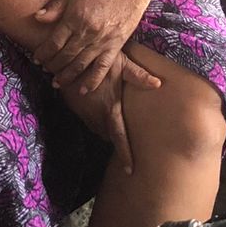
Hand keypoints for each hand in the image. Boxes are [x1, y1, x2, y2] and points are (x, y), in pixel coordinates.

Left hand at [31, 0, 153, 94]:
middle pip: (65, 55)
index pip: (53, 42)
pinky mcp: (116, 44)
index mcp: (74, 18)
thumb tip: (38, 18)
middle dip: (52, 65)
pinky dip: (92, 80)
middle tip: (45, 70)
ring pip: (80, 64)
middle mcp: (86, 32)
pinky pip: (102, 67)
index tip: (36, 58)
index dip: (43, 52)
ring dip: (67, 76)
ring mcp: (102, 40)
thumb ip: (56, 7)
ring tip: (57, 82)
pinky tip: (84, 90)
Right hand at [59, 54, 137, 172]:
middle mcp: (96, 116)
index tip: (129, 170)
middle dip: (114, 136)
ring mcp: (83, 113)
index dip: (125, 154)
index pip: (119, 137)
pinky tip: (97, 107)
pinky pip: (87, 120)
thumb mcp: (121, 64)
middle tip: (122, 133)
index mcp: (110, 110)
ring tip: (111, 120)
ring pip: (96, 129)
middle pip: (107, 135)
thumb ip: (138, 76)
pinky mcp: (74, 108)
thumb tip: (158, 83)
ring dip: (103, 128)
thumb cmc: (98, 59)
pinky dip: (93, 119)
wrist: (67, 56)